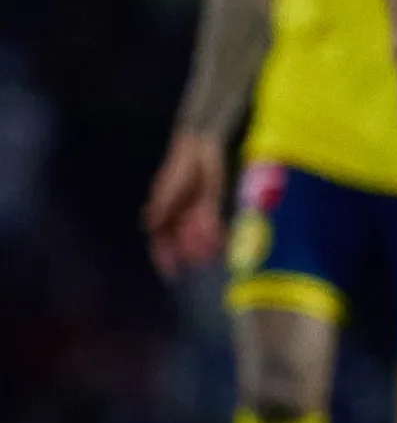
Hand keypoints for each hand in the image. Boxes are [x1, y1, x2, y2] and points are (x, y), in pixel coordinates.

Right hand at [143, 133, 227, 274]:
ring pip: (198, 237)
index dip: (164, 257)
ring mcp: (195, 214)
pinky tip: (221, 241)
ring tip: (209, 254)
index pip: (160, 241)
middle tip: (195, 262)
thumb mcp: (168, 188)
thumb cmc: (180, 168)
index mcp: (163, 215)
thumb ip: (161, 206)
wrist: (201, 150)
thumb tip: (148, 225)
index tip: (171, 272)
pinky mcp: (212, 208)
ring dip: (203, 247)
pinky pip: (213, 226)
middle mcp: (179, 218)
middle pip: (181, 242)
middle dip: (187, 252)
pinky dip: (216, 235)